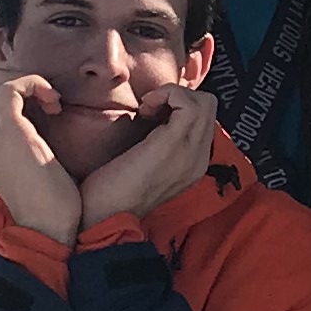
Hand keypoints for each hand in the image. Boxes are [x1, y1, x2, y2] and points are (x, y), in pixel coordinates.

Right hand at [0, 64, 81, 245]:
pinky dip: (36, 85)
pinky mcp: (8, 132)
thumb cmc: (46, 200)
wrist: (47, 229)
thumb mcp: (26, 160)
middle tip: (50, 103)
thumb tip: (37, 108)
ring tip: (53, 105)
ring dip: (32, 82)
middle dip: (25, 81)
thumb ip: (21, 135)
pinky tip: (55, 105)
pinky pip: (13, 86)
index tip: (45, 106)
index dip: (19, 88)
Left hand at [76, 84, 219, 228]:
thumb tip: (154, 119)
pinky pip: (187, 104)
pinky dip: (166, 94)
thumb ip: (159, 147)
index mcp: (194, 164)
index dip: (179, 106)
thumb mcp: (146, 167)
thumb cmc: (113, 191)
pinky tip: (145, 109)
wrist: (102, 216)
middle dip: (178, 96)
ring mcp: (190, 153)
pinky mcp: (174, 144)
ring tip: (147, 110)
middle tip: (149, 110)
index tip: (150, 114)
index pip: (205, 119)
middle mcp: (199, 159)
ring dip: (172, 95)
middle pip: (208, 107)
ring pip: (203, 102)